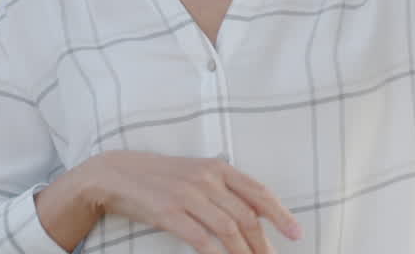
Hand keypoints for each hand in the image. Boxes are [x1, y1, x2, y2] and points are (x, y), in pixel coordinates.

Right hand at [86, 151, 302, 253]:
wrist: (118, 174)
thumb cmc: (162, 178)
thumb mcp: (198, 175)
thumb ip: (225, 190)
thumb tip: (254, 214)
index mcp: (219, 168)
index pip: (259, 192)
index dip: (280, 214)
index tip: (296, 233)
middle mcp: (207, 179)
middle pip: (246, 216)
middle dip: (263, 242)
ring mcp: (188, 195)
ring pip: (228, 228)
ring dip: (244, 252)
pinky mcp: (168, 213)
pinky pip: (200, 238)